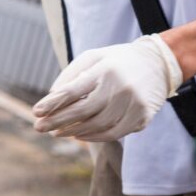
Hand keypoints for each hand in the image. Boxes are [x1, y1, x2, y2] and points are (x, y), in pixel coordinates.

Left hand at [32, 34, 181, 141]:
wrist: (159, 63)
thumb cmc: (117, 61)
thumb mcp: (93, 57)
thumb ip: (70, 74)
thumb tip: (51, 97)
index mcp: (104, 70)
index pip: (72, 91)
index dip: (52, 104)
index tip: (35, 112)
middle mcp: (119, 87)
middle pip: (81, 111)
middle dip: (56, 121)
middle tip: (39, 127)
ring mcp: (133, 104)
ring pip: (96, 126)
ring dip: (72, 131)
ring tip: (56, 132)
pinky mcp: (142, 117)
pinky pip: (113, 134)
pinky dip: (93, 137)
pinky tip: (79, 135)